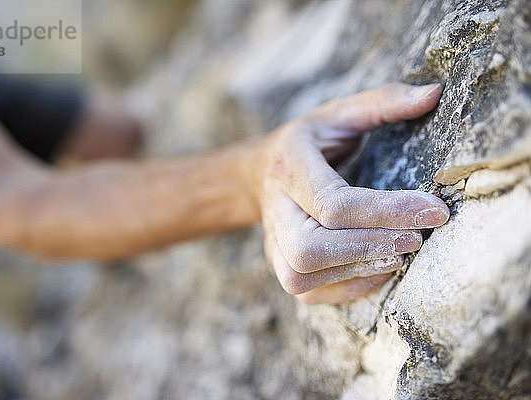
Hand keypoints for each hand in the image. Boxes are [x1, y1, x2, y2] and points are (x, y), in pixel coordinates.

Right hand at [249, 83, 448, 303]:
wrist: (259, 173)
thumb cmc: (308, 143)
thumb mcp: (338, 113)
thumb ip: (382, 101)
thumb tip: (433, 94)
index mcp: (288, 165)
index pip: (332, 202)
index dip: (387, 211)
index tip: (434, 210)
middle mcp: (274, 208)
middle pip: (309, 248)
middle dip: (368, 247)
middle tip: (416, 238)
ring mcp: (271, 241)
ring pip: (301, 276)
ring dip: (357, 269)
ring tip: (400, 252)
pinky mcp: (279, 264)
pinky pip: (307, 293)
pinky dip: (348, 286)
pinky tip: (378, 267)